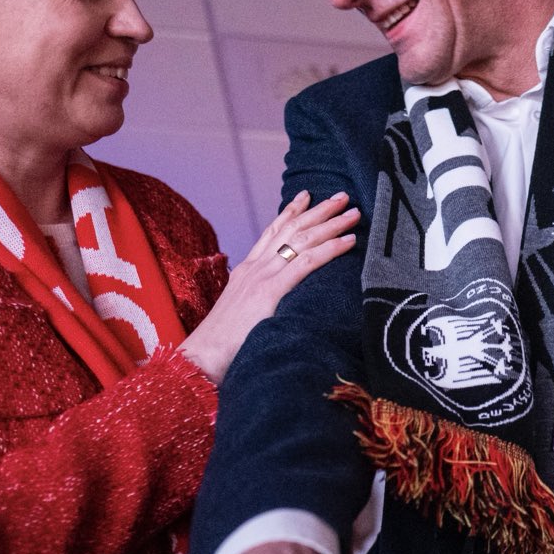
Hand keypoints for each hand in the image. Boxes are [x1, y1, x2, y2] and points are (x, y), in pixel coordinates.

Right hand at [178, 191, 358, 383]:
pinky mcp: (270, 292)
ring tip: (353, 212)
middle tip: (342, 196)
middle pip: (291, 229)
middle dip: (319, 210)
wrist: (200, 358)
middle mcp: (255, 268)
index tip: (307, 195)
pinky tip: (348, 240)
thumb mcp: (239, 315)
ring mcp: (262, 277)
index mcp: (246, 271)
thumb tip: (271, 305)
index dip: (291, 211)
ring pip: (302, 239)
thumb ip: (255, 303)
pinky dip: (330, 249)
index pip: (271, 232)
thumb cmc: (220, 346)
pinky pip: (307, 263)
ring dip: (331, 223)